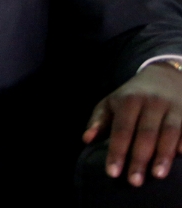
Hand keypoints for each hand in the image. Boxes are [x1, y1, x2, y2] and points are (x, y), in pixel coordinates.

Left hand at [83, 62, 181, 185]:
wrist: (164, 75)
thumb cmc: (132, 95)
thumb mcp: (111, 102)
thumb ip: (99, 120)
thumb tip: (86, 139)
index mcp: (129, 100)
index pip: (121, 129)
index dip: (117, 151)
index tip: (112, 172)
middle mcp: (152, 103)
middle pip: (145, 133)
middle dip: (139, 158)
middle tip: (134, 181)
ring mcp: (173, 108)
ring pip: (169, 132)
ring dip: (163, 155)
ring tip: (157, 175)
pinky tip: (181, 157)